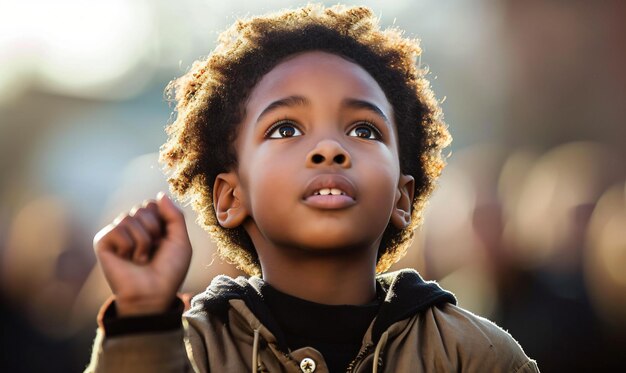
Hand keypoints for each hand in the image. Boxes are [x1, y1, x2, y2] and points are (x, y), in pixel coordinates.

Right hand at [93, 192, 191, 316]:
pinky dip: (128, 245)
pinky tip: (128, 259)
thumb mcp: (180, 241)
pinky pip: (117, 229)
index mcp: (150, 225)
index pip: (154, 204)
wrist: (153, 294)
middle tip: (153, 251)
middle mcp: (132, 227)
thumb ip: (174, 216)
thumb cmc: (168, 271)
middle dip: (154, 230)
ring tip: (142, 258)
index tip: (165, 241)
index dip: (164, 221)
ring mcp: (117, 234)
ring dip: (143, 241)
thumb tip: (159, 194)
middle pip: (143, 208)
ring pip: (130, 217)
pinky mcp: (103, 242)